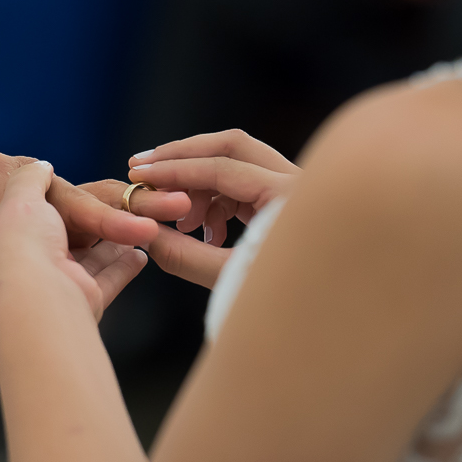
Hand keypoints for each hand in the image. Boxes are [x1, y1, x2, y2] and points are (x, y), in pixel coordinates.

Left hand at [0, 153, 188, 269]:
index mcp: (1, 181)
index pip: (51, 193)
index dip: (83, 210)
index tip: (112, 224)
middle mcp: (32, 204)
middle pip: (90, 200)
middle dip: (131, 208)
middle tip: (176, 204)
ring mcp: (52, 234)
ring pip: (103, 225)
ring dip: (139, 226)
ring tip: (181, 221)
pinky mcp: (63, 263)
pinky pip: (101, 260)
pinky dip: (124, 261)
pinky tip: (147, 258)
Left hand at [0, 162, 147, 321]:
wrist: (36, 297)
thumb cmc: (21, 248)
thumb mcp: (18, 198)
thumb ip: (30, 179)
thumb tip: (41, 167)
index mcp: (6, 243)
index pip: (40, 216)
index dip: (64, 203)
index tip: (84, 192)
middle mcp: (29, 265)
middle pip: (69, 238)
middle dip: (96, 223)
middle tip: (119, 206)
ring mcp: (55, 283)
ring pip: (90, 259)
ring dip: (115, 243)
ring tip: (137, 226)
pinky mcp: (80, 298)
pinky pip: (108, 279)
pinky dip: (124, 266)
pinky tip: (139, 255)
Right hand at [127, 130, 300, 287]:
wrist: (323, 315)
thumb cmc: (286, 303)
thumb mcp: (230, 279)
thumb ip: (184, 255)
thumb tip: (145, 233)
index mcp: (289, 198)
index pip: (223, 167)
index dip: (174, 171)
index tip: (138, 176)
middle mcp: (299, 182)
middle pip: (232, 146)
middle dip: (184, 157)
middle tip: (143, 169)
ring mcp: (295, 188)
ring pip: (238, 163)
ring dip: (200, 185)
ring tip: (183, 225)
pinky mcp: (287, 198)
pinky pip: (246, 184)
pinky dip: (217, 202)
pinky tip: (206, 234)